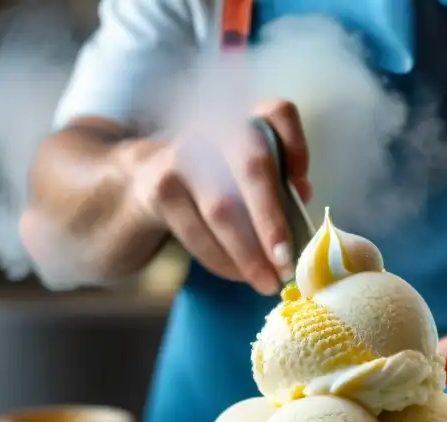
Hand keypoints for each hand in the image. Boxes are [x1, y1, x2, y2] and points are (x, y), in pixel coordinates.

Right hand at [130, 100, 311, 294]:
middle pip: (254, 169)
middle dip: (273, 222)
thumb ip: (278, 183)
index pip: (279, 114)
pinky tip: (239, 275)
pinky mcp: (162, 190)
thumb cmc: (215, 181)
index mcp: (247, 122)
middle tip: (287, 263)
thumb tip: (302, 201)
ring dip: (249, 255)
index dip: (297, 145)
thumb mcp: (245, 173)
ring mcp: (183, 157)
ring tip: (267, 282)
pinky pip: (198, 234)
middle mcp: (216, 130)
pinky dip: (223, 261)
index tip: (303, 182)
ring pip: (223, 211)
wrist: (143, 179)